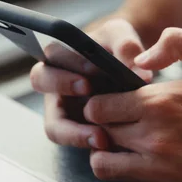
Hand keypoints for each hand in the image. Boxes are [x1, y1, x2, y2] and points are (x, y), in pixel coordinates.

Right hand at [30, 19, 152, 149]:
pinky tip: (108, 143)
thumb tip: (140, 75)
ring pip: (53, 123)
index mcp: (62, 53)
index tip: (91, 70)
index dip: (68, 60)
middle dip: (62, 85)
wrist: (125, 62)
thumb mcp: (123, 37)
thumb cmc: (117, 44)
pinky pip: (72, 138)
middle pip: (40, 82)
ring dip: (73, 132)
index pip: (52, 55)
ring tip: (101, 137)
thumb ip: (128, 48)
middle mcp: (55, 79)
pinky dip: (86, 141)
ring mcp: (62, 105)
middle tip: (88, 89)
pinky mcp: (74, 125)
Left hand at [83, 28, 181, 181]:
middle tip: (120, 118)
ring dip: (110, 151)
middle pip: (100, 133)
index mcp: (160, 103)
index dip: (102, 100)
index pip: (99, 106)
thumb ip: (175, 41)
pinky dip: (130, 171)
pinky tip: (147, 157)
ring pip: (105, 164)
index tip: (113, 99)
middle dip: (105, 124)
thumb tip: (141, 57)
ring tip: (126, 141)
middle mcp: (155, 140)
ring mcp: (161, 171)